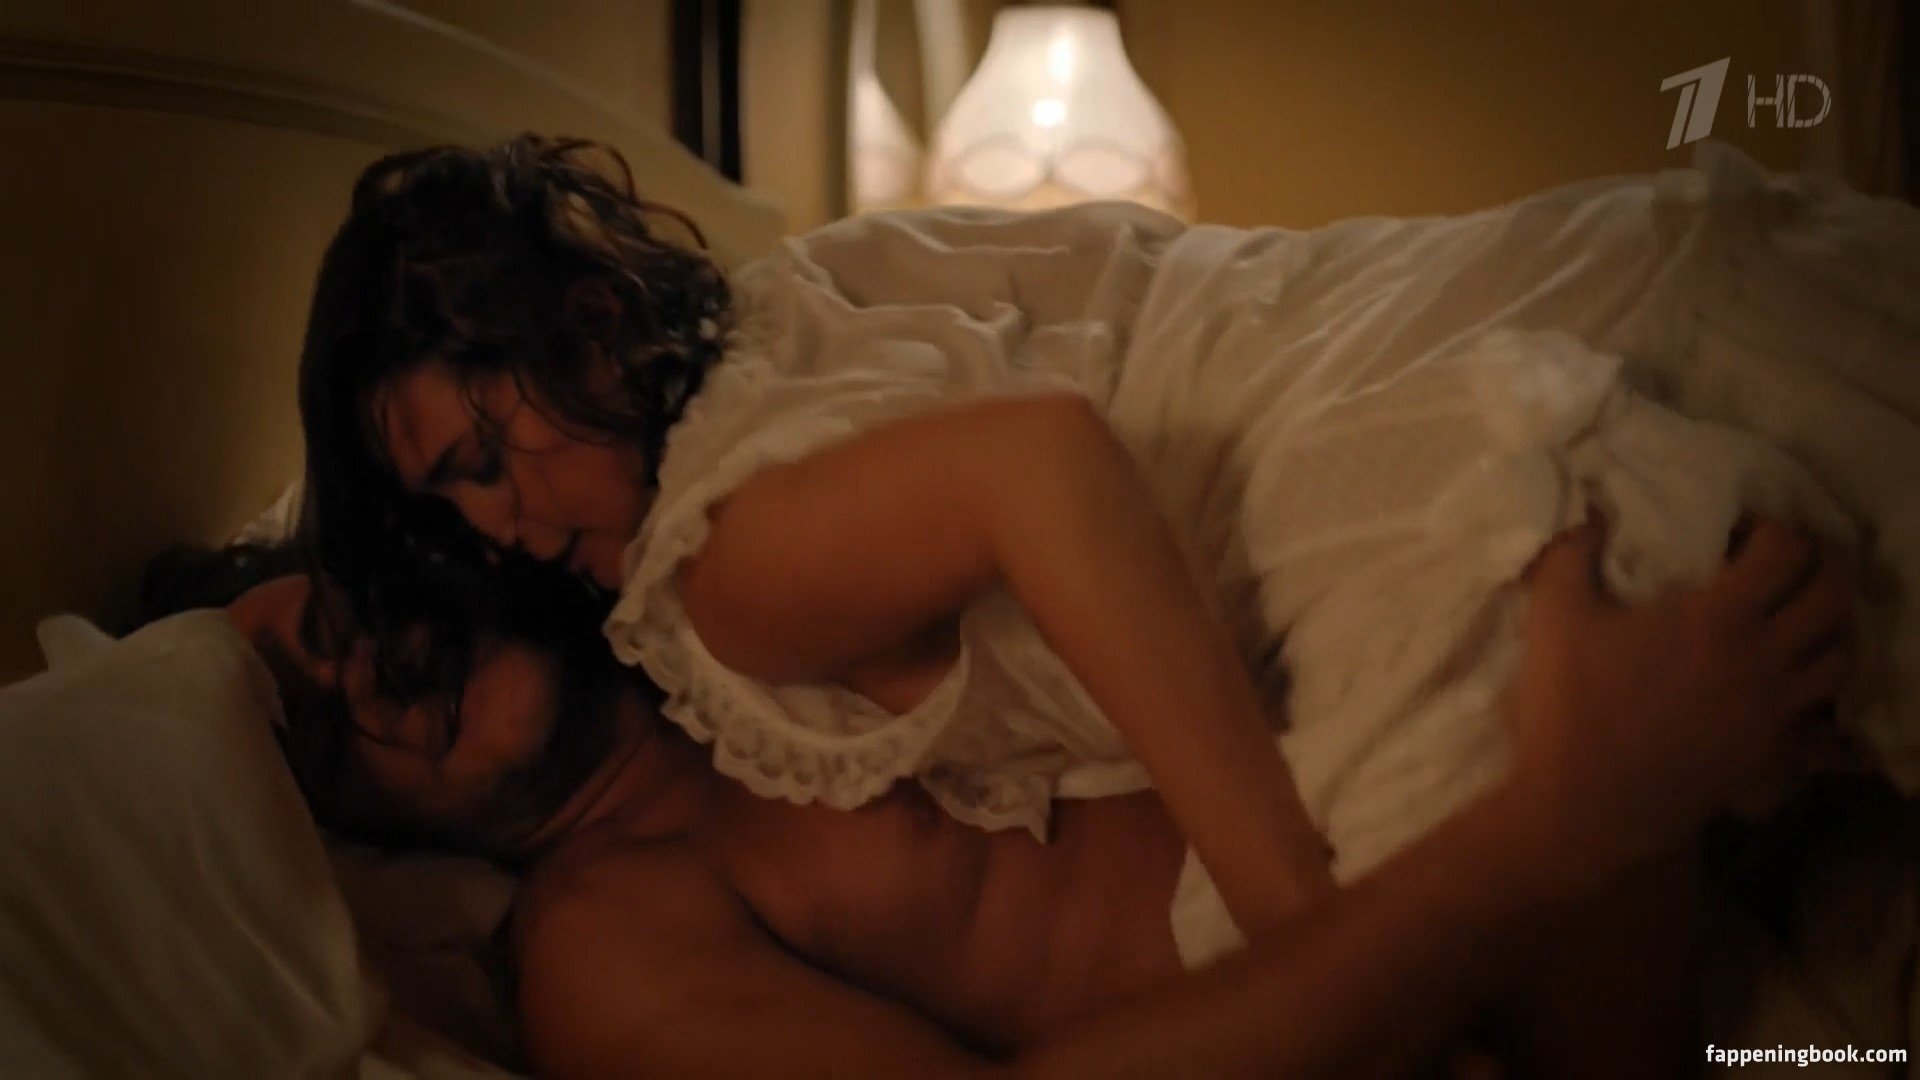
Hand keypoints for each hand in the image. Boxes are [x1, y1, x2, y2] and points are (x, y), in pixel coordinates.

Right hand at [1496, 515, 1854, 895]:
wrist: (1586, 807)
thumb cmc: (1570, 708)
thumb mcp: (1553, 617)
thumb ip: (1571, 552)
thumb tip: (1592, 511)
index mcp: (1720, 618)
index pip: (1787, 550)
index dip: (1769, 529)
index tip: (1736, 535)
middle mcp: (1765, 659)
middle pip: (1834, 595)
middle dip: (1814, 568)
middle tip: (1775, 570)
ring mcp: (1776, 711)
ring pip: (1840, 654)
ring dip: (1822, 628)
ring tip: (1784, 623)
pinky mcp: (1772, 752)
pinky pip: (1821, 714)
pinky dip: (1811, 690)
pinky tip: (1776, 684)